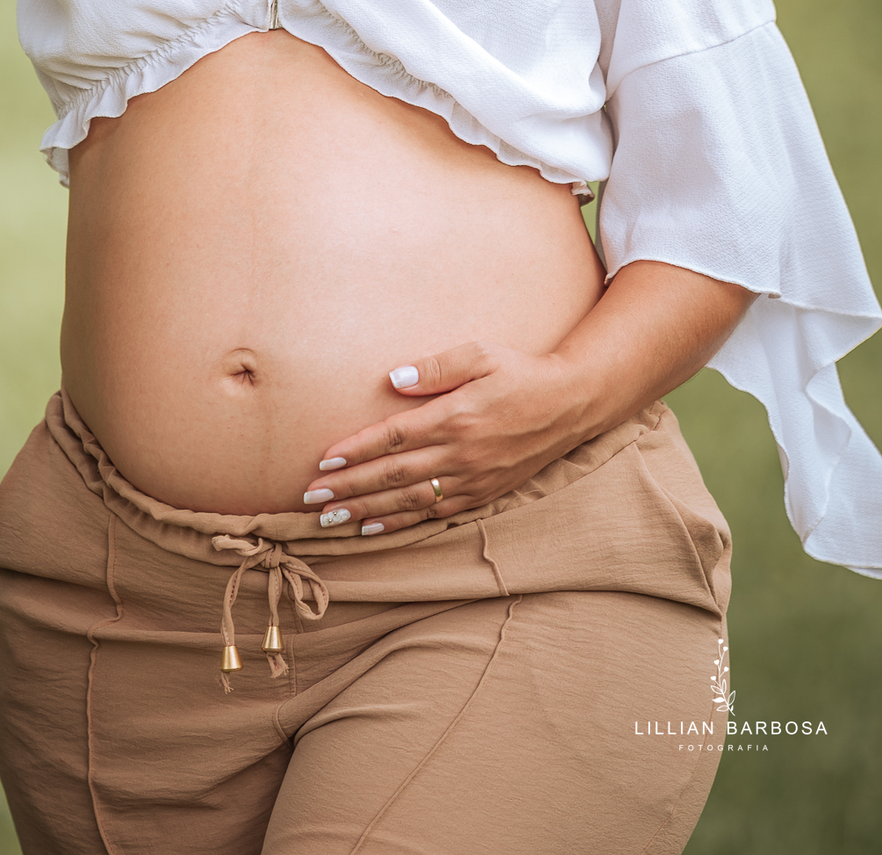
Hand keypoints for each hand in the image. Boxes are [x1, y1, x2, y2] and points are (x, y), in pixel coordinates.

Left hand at [301, 342, 588, 533]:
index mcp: (456, 417)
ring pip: (409, 501)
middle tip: (311, 498)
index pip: (394, 437)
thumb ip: (435, 367)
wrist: (570, 404)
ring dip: (367, 510)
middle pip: (393, 475)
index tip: (324, 460)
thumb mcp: (481, 354)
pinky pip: (434, 513)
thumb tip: (392, 379)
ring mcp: (472, 479)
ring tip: (331, 519)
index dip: (357, 450)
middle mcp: (461, 454)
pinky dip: (401, 523)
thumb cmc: (520, 371)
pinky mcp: (483, 493)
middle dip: (349, 487)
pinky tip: (374, 527)